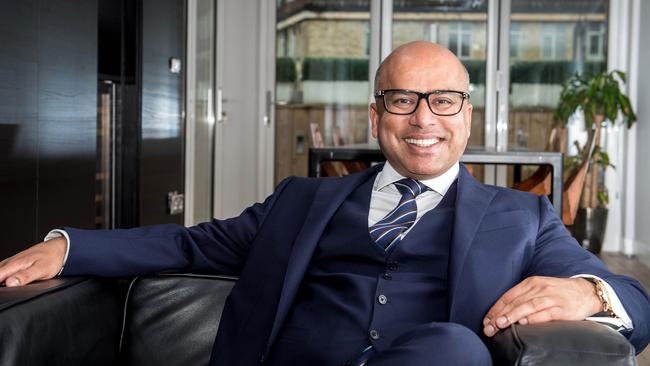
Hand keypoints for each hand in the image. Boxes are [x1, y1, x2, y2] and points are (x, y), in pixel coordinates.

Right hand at [0, 238, 66, 286]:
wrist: (59, 248)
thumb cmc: (52, 258)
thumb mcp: (41, 270)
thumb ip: (25, 276)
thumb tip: (10, 283)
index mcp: (15, 264)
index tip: (1, 291)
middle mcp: (11, 262)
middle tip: (3, 292)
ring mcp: (13, 261)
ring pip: (0, 271)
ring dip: (0, 280)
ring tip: (4, 288)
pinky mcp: (16, 262)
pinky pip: (4, 269)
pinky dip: (3, 276)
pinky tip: (6, 282)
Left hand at [482, 276, 600, 336]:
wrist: (587, 292)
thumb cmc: (559, 292)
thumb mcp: (539, 289)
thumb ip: (524, 297)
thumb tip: (503, 312)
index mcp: (531, 283)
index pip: (508, 296)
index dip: (495, 309)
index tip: (486, 320)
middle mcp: (539, 288)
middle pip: (515, 302)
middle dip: (499, 315)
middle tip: (489, 327)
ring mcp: (551, 298)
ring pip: (527, 306)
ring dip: (511, 316)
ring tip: (500, 324)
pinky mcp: (562, 308)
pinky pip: (545, 314)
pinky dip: (533, 319)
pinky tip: (523, 323)